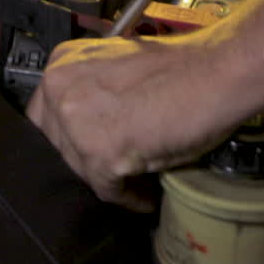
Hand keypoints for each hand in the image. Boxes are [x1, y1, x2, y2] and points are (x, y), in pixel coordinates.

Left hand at [26, 34, 247, 211]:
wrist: (217, 72)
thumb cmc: (181, 68)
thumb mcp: (115, 68)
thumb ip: (91, 92)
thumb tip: (87, 130)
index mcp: (63, 64)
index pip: (45, 115)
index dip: (69, 137)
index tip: (86, 150)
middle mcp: (60, 90)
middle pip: (57, 145)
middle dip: (85, 160)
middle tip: (112, 170)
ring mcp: (76, 123)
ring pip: (80, 170)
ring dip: (107, 180)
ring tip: (134, 185)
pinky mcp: (100, 154)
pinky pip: (108, 190)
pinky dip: (129, 198)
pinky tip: (145, 198)